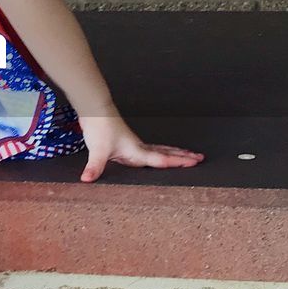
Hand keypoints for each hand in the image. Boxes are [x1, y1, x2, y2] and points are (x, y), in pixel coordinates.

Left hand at [77, 110, 203, 183]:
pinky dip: (161, 151)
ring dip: (175, 152)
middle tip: (200, 158)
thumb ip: (94, 166)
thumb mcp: (96, 150)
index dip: (178, 162)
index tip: (194, 163)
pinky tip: (160, 153)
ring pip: (161, 150)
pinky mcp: (129, 142)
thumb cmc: (99, 126)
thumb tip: (87, 179)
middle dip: (183, 156)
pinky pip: (151, 149)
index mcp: (136, 151)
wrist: (95, 109)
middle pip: (166, 153)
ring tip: (188, 154)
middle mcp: (139, 147)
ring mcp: (135, 144)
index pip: (161, 159)